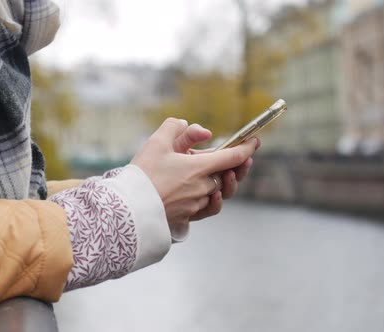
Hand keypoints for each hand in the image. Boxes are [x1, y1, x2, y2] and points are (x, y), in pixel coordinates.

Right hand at [131, 118, 259, 235]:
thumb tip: (190, 125)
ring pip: (218, 191)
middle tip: (231, 157)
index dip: (246, 148)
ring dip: (221, 181)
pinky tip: (212, 194)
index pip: (233, 157)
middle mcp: (203, 187)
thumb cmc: (142, 175)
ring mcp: (196, 204)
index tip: (255, 141)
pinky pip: (209, 208)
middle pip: (226, 175)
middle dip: (232, 165)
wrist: (128, 209)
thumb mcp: (156, 143)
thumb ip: (174, 127)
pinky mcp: (188, 217)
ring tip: (221, 174)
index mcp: (199, 167)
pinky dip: (214, 200)